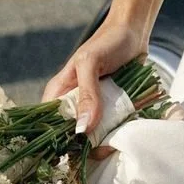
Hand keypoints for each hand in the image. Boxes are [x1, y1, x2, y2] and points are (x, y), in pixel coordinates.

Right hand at [42, 19, 147, 159]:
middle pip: (71, 137)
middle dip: (84, 148)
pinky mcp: (109, 113)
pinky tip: (121, 136)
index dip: (57, 141)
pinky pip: (108, 131)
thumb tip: (83, 128)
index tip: (74, 151)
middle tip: (102, 148)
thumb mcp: (91, 63)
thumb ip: (87, 94)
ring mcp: (92, 110)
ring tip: (114, 142)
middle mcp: (73, 105)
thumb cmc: (108, 40)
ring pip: (91, 139)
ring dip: (102, 144)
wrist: (135, 31)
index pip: (49, 125)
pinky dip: (115, 136)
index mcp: (59, 93)